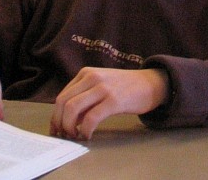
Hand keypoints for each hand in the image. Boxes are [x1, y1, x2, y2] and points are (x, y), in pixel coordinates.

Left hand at [50, 67, 169, 139]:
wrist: (151, 82)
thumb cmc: (126, 86)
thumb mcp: (102, 85)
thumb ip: (85, 97)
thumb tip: (68, 119)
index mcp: (86, 73)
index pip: (62, 96)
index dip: (56, 116)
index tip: (58, 129)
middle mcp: (92, 77)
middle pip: (63, 103)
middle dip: (59, 123)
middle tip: (65, 135)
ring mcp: (103, 88)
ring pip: (72, 109)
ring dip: (69, 127)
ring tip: (75, 135)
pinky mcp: (114, 100)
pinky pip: (90, 118)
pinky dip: (85, 130)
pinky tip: (88, 135)